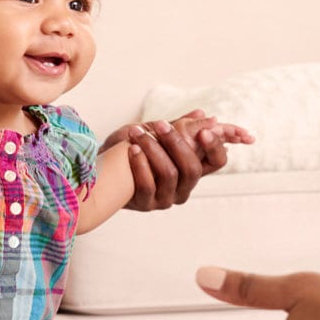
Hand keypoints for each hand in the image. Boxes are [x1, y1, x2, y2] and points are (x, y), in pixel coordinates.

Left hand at [111, 110, 254, 210]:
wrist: (102, 168)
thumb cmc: (132, 148)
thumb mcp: (157, 134)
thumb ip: (181, 127)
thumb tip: (204, 116)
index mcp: (192, 169)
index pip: (217, 162)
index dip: (215, 147)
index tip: (203, 131)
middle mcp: (184, 187)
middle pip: (193, 168)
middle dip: (176, 143)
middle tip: (160, 124)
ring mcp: (166, 199)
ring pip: (170, 174)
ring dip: (153, 149)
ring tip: (137, 133)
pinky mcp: (146, 204)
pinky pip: (148, 186)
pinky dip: (140, 164)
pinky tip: (131, 149)